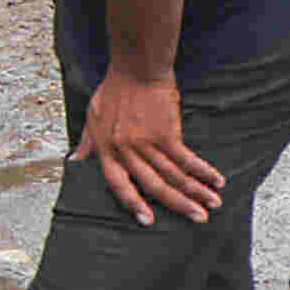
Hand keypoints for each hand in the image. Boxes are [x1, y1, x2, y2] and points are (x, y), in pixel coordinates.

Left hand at [76, 67, 224, 226]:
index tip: (147, 220)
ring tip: (214, 204)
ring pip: (173, 175)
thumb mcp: (93, 117)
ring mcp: (146, 142)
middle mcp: (125, 150)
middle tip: (198, 218)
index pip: (117, 184)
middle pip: (153, 185)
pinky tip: (216, 180)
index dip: (132, 203)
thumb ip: (87, 143)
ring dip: (196, 192)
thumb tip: (74, 161)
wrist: (136, 69)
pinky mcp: (167, 133)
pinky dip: (203, 171)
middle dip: (177, 204)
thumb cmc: (114, 90)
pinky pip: (187, 158)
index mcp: (106, 149)